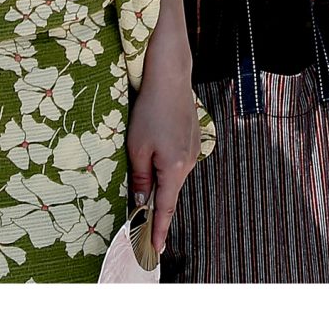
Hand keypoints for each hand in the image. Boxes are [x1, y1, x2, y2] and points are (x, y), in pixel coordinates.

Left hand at [126, 0, 201, 253]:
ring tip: (140, 176)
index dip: (159, 230)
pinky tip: (153, 153)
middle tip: (140, 224)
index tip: (155, 250)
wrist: (170, 77)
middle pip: (169, 192)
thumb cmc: (149, 111)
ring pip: (171, 176)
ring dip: (157, 183)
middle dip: (155, 207)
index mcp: (174, 168)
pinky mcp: (190, 139)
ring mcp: (191, 150)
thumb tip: (140, 202)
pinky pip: (175, 162)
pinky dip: (164, 168)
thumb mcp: (136, 147)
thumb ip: (139, 178)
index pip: (166, 208)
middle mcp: (188, 163)